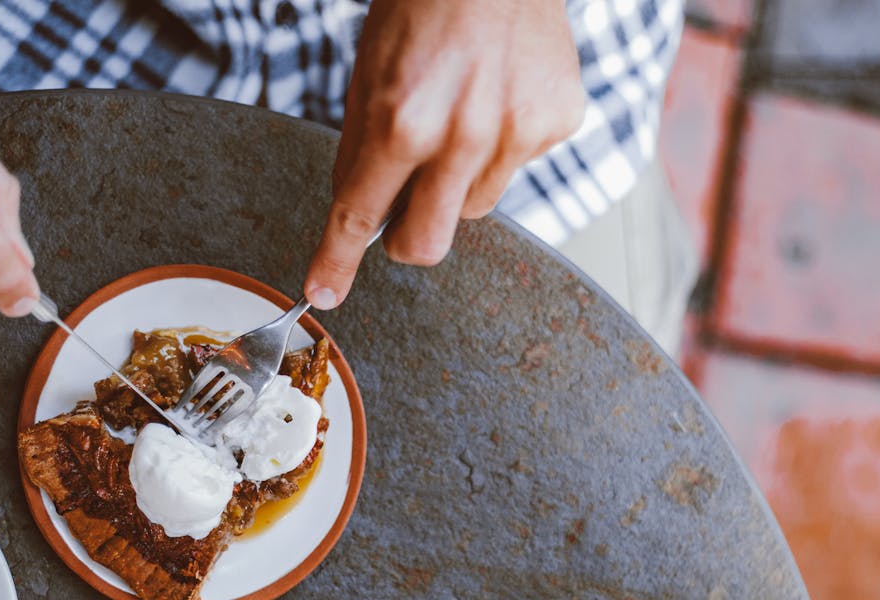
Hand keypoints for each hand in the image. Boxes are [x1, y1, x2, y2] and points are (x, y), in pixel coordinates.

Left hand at [303, 0, 584, 308]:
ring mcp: (516, 132)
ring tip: (462, 116)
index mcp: (402, 121)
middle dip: (408, 240)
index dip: (337, 260)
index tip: (323, 291)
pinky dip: (503, 146)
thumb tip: (361, 216)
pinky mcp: (556, 122)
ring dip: (458, 182)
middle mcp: (462, 136)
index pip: (359, 213)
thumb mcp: (369, 74)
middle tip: (404, 213)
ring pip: (475, 207)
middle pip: (427, 243)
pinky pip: (518, 167)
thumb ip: (363, 149)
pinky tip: (499, 96)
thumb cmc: (424, 6)